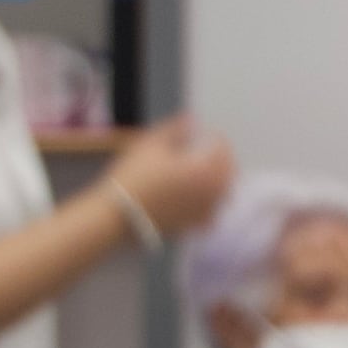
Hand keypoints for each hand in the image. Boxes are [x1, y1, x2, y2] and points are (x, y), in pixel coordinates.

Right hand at [109, 115, 236, 240]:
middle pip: (229, 174)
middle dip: (225, 160)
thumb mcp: (151, 145)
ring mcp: (203, 212)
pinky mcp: (192, 226)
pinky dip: (213, 204)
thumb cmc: (133, 176)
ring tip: (209, 172)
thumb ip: (175, 129)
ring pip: (225, 195)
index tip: (211, 134)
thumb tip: (191, 120)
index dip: (219, 140)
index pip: (224, 152)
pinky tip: (203, 198)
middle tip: (213, 152)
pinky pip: (212, 214)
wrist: (117, 215)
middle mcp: (210, 193)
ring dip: (222, 180)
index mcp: (204, 171)